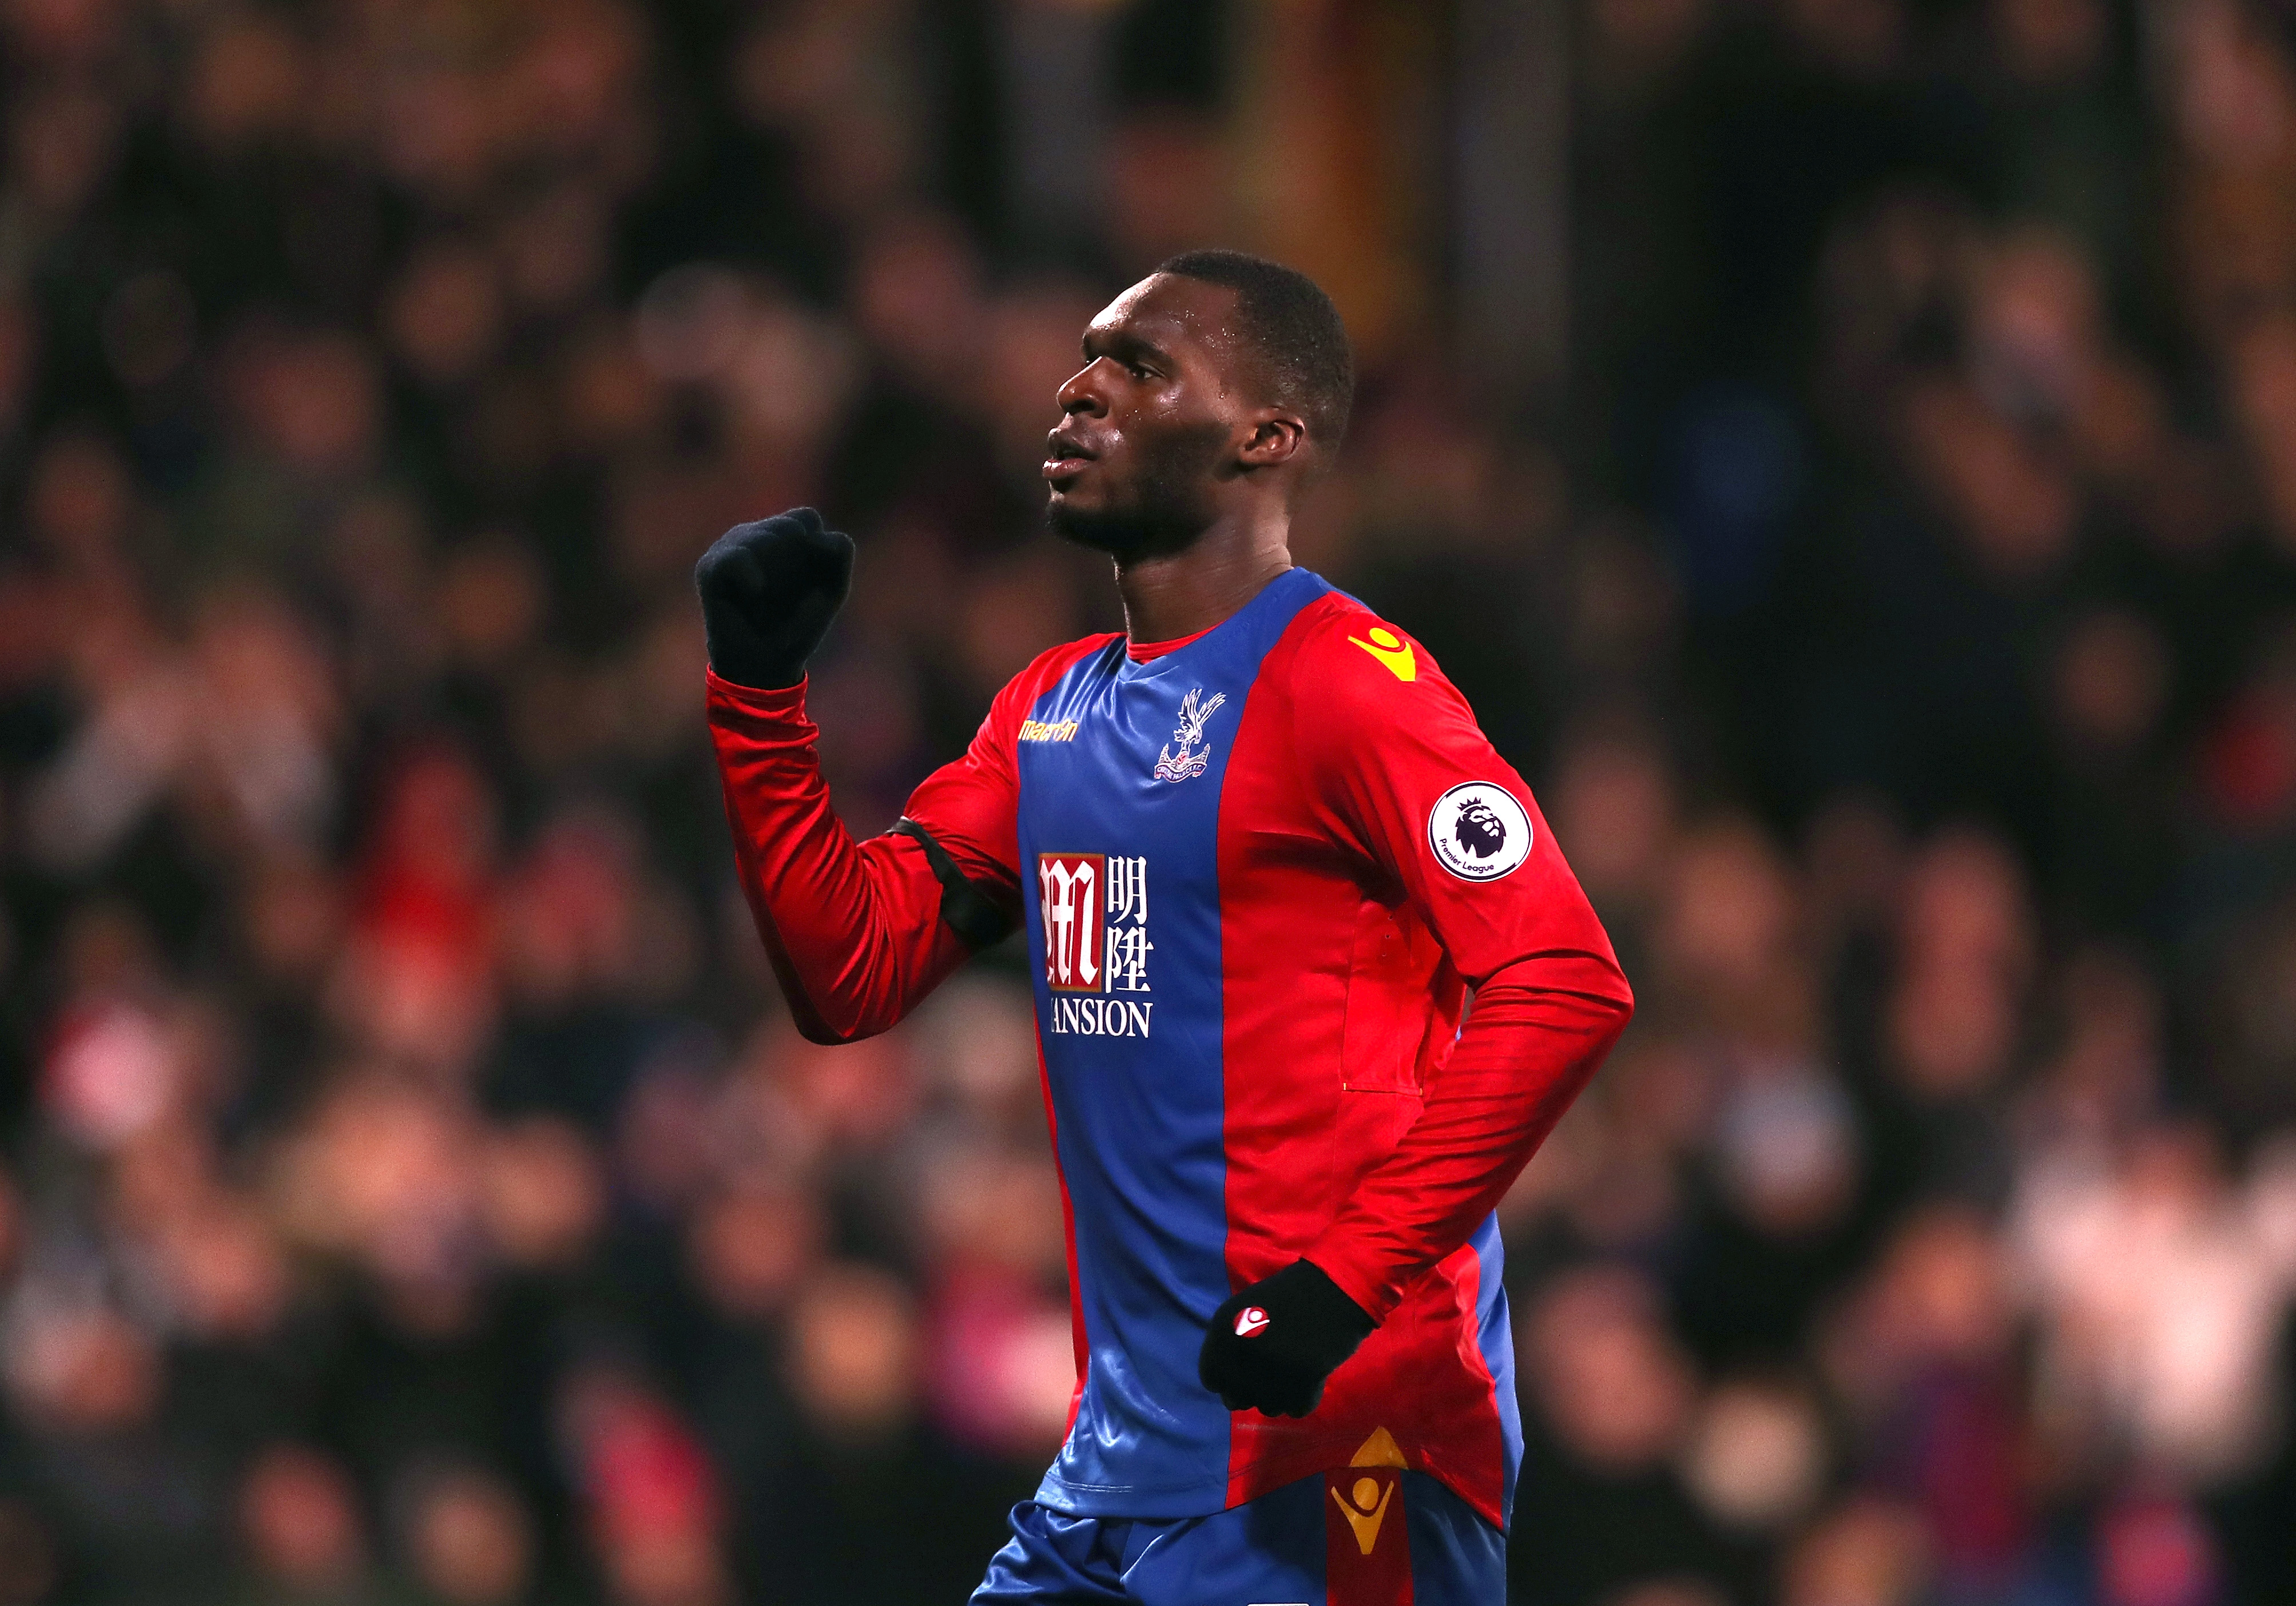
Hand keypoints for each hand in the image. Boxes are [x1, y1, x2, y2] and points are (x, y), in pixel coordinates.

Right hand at [694, 507, 854, 688]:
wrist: (768, 664)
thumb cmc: (799, 624)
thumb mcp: (833, 587)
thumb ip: (839, 552)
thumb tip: (815, 535)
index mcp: (785, 536)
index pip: (806, 519)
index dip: (817, 548)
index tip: (815, 581)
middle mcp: (756, 535)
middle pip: (788, 526)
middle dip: (799, 564)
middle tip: (789, 596)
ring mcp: (730, 547)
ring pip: (762, 536)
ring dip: (777, 571)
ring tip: (769, 597)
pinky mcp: (710, 567)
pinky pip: (733, 556)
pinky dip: (749, 572)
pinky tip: (757, 590)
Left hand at [1197, 1259, 1375, 1417]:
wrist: (1333, 1289)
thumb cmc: (1287, 1295)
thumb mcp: (1243, 1309)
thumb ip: (1227, 1342)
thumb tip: (1224, 1376)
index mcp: (1222, 1334)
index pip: (1210, 1378)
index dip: (1227, 1378)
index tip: (1241, 1371)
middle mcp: (1240, 1359)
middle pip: (1234, 1400)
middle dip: (1248, 1391)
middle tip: (1268, 1375)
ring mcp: (1271, 1377)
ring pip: (1266, 1408)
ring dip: (1277, 1396)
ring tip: (1291, 1372)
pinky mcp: (1302, 1390)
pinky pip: (1295, 1409)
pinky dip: (1302, 1398)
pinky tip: (1309, 1376)